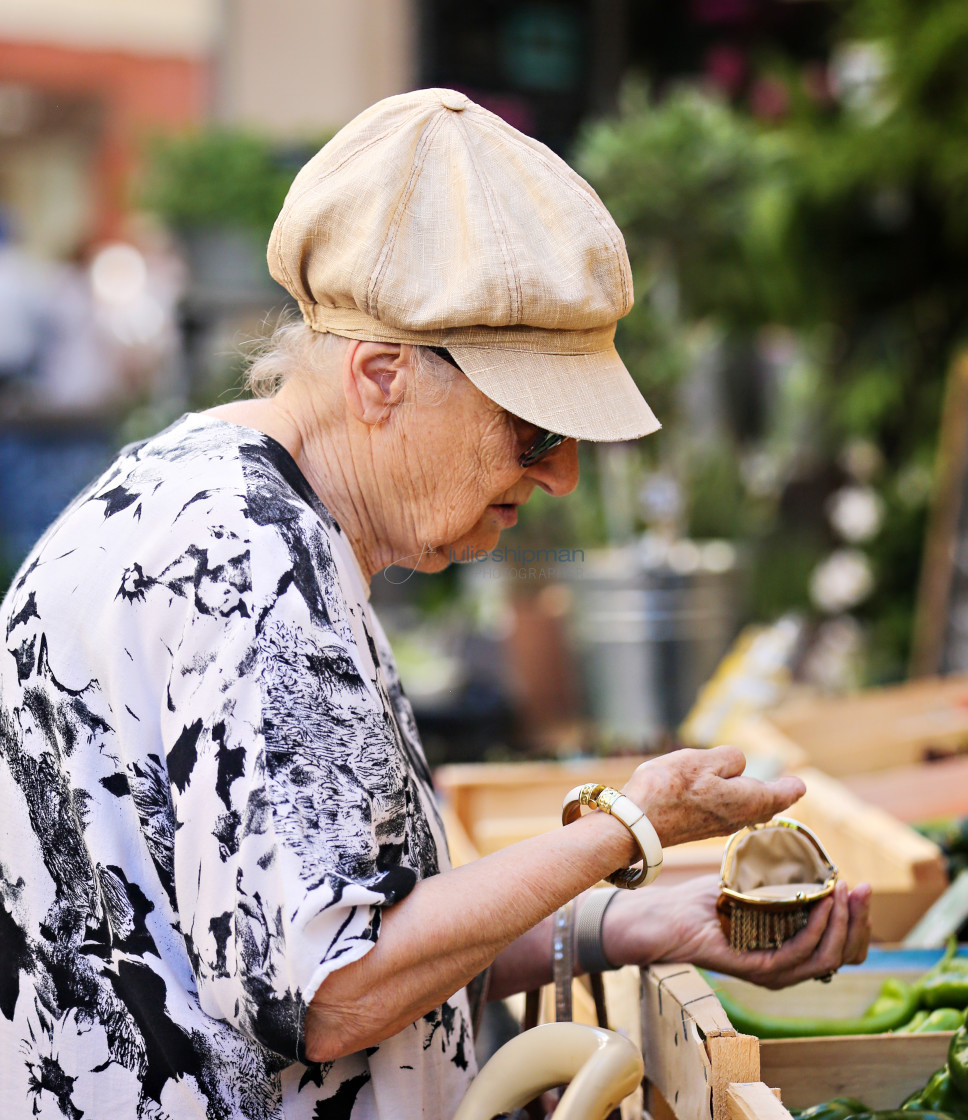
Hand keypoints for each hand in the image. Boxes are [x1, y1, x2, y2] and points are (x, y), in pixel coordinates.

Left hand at [603, 874, 871, 988]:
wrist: (670, 914)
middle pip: (843, 955)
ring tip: (843, 892)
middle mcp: (789, 966)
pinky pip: (797, 955)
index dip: (859, 920)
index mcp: (793, 949)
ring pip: (826, 957)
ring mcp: (775, 971)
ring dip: (842, 923)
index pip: (843, 946)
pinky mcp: (757, 970)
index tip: (861, 887)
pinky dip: (815, 931)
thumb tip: (815, 860)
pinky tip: (821, 905)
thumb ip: (786, 880)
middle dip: (859, 920)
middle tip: (862, 889)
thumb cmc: (709, 899)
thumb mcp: (757, 885)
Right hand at [620, 746, 805, 848]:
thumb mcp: (703, 760)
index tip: (800, 784)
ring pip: (747, 811)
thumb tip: (739, 766)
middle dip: (777, 797)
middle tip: (789, 789)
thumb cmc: (670, 789)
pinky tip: (729, 800)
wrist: (637, 824)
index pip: (779, 795)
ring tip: (763, 792)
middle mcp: (736, 818)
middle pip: (765, 807)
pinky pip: (729, 815)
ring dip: (757, 801)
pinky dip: (737, 805)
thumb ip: (729, 759)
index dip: (790, 787)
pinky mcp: (697, 828)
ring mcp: (716, 826)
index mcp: (746, 800)